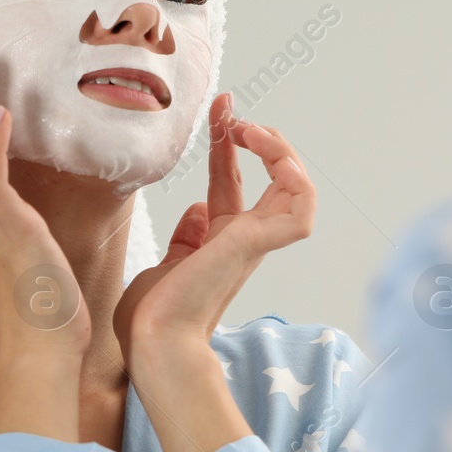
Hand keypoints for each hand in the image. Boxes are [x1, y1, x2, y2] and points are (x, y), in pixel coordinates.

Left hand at [115, 93, 313, 355]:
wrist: (152, 343)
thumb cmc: (152, 318)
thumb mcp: (166, 265)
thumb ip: (185, 239)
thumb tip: (196, 209)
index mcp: (222, 242)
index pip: (233, 180)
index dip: (227, 143)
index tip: (220, 108)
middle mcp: (244, 239)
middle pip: (271, 176)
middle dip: (259, 136)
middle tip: (232, 114)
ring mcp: (254, 242)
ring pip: (298, 189)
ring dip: (280, 151)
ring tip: (250, 130)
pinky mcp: (255, 244)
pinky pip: (299, 209)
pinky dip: (296, 179)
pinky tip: (273, 156)